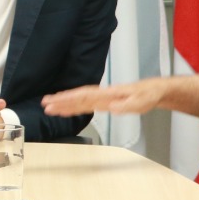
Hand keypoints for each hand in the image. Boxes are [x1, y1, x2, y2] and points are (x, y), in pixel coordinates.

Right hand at [43, 78, 169, 115]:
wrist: (153, 91)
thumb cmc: (148, 95)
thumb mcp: (142, 102)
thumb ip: (127, 105)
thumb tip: (113, 107)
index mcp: (109, 94)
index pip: (85, 95)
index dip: (70, 98)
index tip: (57, 101)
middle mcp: (102, 95)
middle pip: (78, 97)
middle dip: (61, 100)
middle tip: (45, 104)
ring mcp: (102, 98)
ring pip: (79, 100)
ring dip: (64, 103)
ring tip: (49, 106)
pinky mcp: (104, 102)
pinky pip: (86, 104)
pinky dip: (74, 105)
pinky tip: (65, 108)